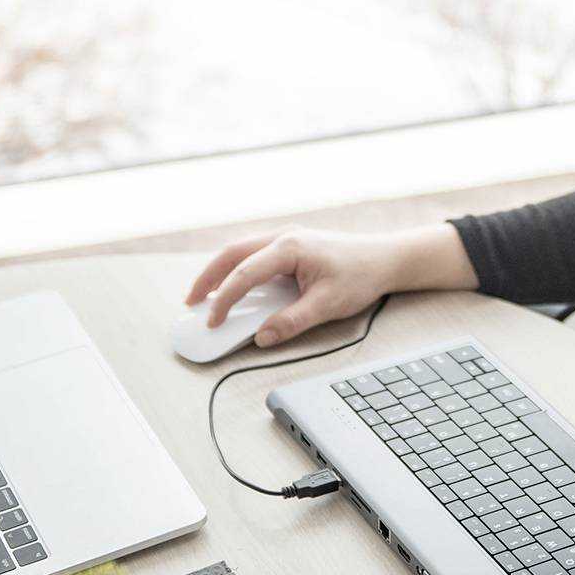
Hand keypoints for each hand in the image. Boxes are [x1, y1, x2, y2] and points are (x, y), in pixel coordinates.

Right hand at [181, 227, 404, 345]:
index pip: (245, 274)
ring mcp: (285, 238)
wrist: (383, 258)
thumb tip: (262, 337)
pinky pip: (253, 253)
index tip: (214, 321)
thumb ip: (292, 322)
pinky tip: (232, 284)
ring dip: (219, 270)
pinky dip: (236, 268)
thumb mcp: (327, 305)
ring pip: (240, 250)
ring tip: (204, 295)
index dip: (224, 299)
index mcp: (290, 248)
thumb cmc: (360, 276)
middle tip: (191, 302)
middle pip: (232, 253)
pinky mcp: (289, 244)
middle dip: (207, 277)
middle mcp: (283, 237)